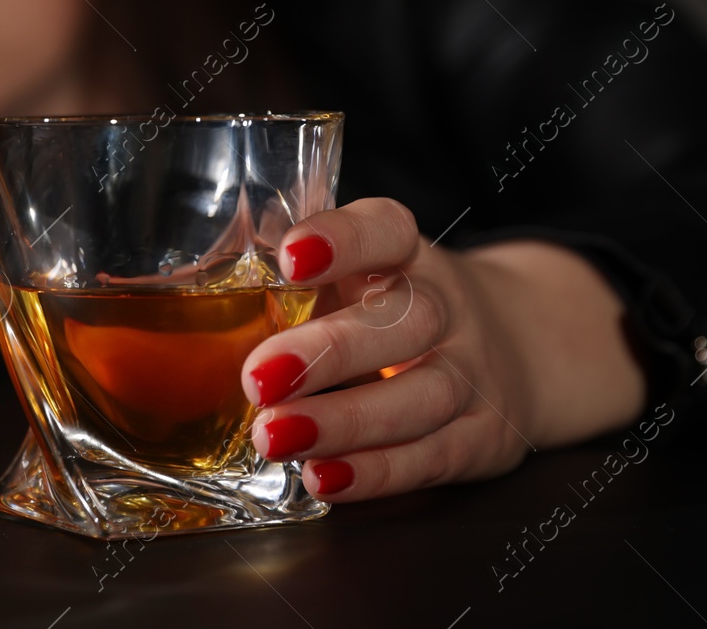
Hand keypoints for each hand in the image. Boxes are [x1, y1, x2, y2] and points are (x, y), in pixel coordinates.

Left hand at [240, 198, 647, 500]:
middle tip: (258, 378)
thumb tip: (187, 295)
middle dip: (329, 351)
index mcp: (406, 253)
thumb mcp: (357, 277)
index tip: (288, 256)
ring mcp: (473, 372)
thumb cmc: (393, 309)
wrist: (519, 344)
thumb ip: (292, 285)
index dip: (341, 240)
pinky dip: (378, 471)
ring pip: (420, 396)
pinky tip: (324, 477)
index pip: (384, 230)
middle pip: (406, 321)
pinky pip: (434, 457)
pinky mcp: (483, 436)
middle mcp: (447, 306)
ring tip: (276, 437)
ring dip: (345, 422)